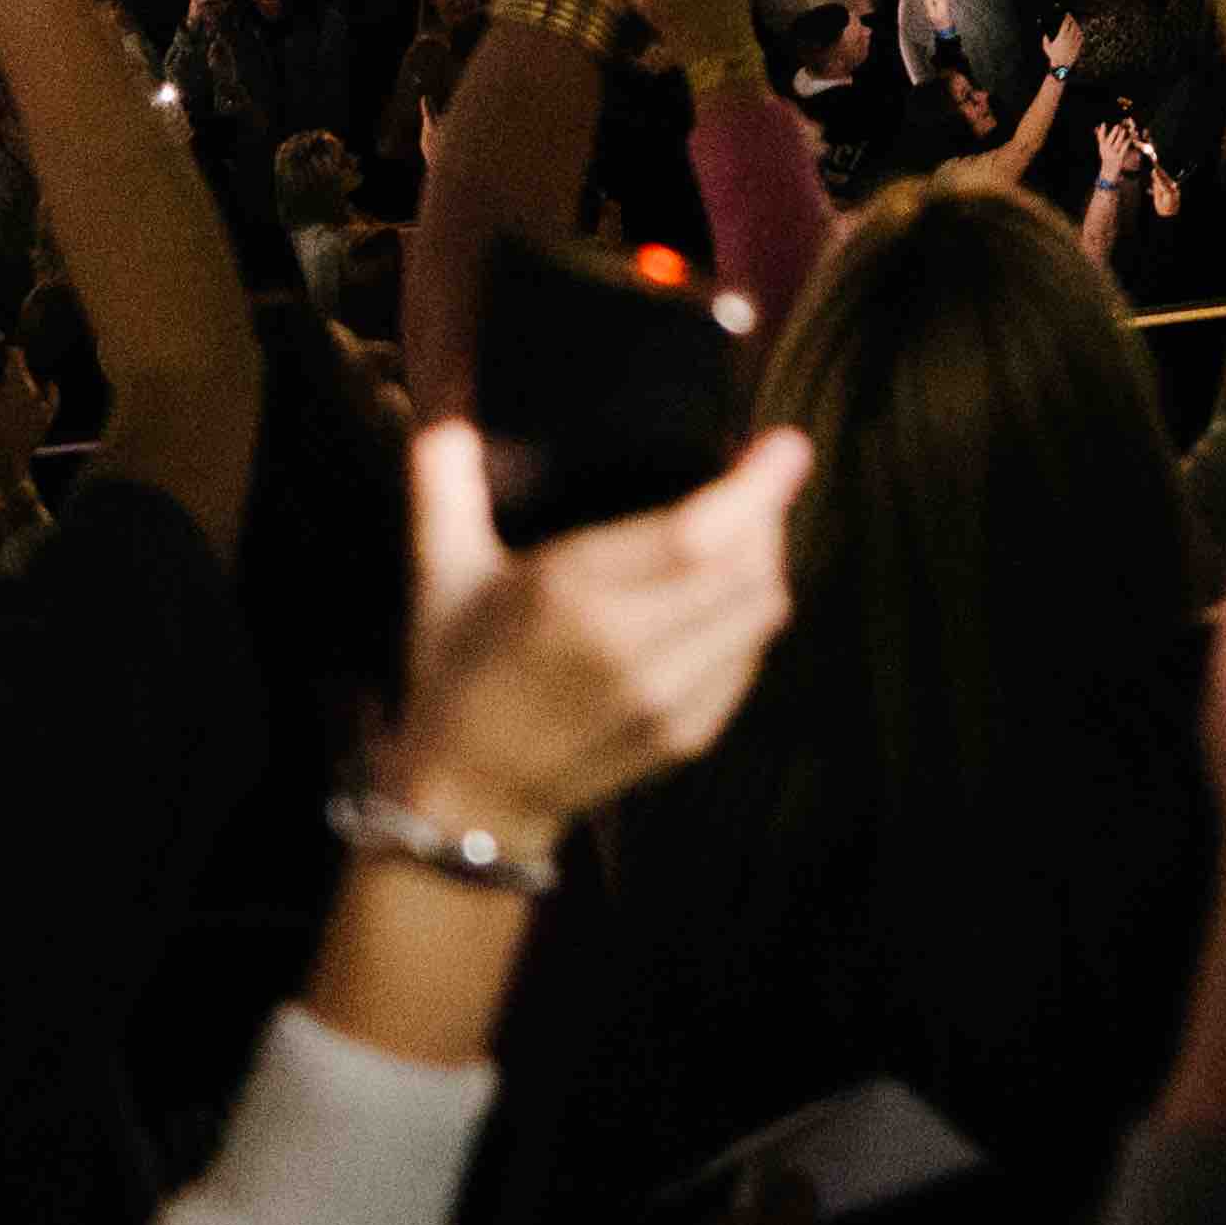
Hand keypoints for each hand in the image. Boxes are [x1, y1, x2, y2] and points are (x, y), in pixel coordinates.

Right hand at [362, 405, 814, 846]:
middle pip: (748, 568)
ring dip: (765, 562)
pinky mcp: (689, 735)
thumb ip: (445, 491)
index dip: (756, 488)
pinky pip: (752, 658)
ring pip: (761, 612)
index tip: (785, 445)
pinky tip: (724, 595)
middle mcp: (631, 650)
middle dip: (766, 514)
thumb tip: (445, 425)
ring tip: (746, 530)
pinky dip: (751, 615)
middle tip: (754, 480)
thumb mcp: (440, 577)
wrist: (469, 799)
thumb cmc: (455, 673)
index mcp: (571, 597)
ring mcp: (667, 700)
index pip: (697, 535)